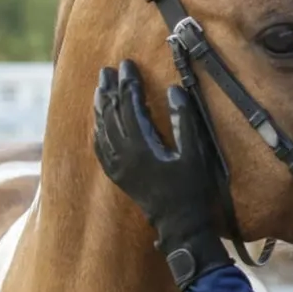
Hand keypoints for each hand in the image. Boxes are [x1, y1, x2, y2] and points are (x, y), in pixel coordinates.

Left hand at [92, 59, 231, 289]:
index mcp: (141, 146)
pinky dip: (97, 132)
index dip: (128, 83)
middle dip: (109, 90)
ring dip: (99, 107)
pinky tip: (97, 124)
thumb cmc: (193, 190)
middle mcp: (124, 155)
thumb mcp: (195, 153)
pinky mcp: (119, 177)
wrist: (181, 226)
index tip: (127, 64)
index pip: (129, 105)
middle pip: (110, 114)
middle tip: (108, 69)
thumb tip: (174, 90)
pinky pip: (100, 149)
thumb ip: (184, 120)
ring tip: (99, 88)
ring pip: (101, 130)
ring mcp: (118, 168)